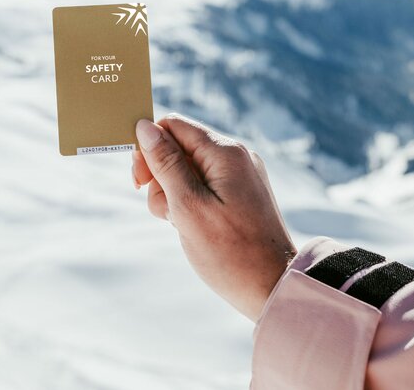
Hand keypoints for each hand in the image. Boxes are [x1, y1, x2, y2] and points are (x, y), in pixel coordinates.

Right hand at [131, 114, 296, 321]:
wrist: (273, 288)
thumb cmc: (230, 252)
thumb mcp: (188, 206)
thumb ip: (166, 164)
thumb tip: (145, 127)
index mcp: (226, 152)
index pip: (174, 125)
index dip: (149, 147)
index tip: (139, 182)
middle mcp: (236, 156)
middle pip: (179, 147)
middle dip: (160, 176)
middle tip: (164, 211)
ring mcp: (240, 176)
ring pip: (188, 170)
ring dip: (173, 194)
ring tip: (181, 225)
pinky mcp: (240, 194)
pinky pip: (204, 186)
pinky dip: (189, 203)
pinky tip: (192, 227)